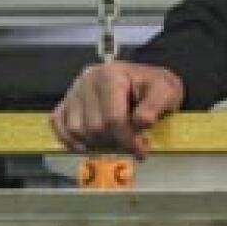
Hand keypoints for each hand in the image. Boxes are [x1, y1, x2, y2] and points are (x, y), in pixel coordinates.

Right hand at [49, 60, 186, 157]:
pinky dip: (70, 140)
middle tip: (131, 143)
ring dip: (96, 142)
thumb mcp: (167, 90)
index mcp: (111, 75)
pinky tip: (89, 145)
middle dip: (115, 141)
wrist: (144, 79)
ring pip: (77, 130)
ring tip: (114, 140)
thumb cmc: (154, 86)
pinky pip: (59, 126)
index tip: (141, 150)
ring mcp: (74, 91)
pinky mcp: (66, 102)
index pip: (113, 118)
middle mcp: (87, 80)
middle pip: (95, 127)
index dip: (128, 140)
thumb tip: (142, 122)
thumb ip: (156, 105)